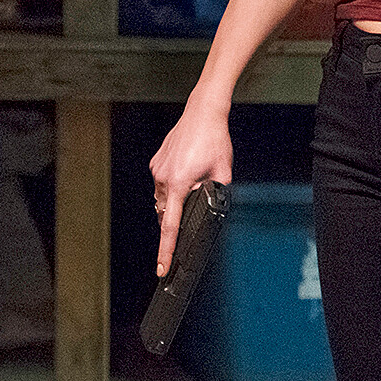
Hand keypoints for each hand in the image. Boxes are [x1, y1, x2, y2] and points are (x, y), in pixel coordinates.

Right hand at [149, 97, 232, 276]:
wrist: (203, 112)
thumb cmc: (214, 139)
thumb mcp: (223, 171)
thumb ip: (217, 192)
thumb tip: (212, 204)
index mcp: (179, 183)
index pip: (170, 226)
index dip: (166, 250)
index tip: (161, 267)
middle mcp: (163, 178)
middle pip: (166, 212)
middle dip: (177, 216)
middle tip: (195, 201)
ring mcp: (157, 169)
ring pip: (163, 198)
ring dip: (176, 199)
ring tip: (194, 178)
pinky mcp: (156, 162)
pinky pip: (162, 183)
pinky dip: (172, 185)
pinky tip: (187, 171)